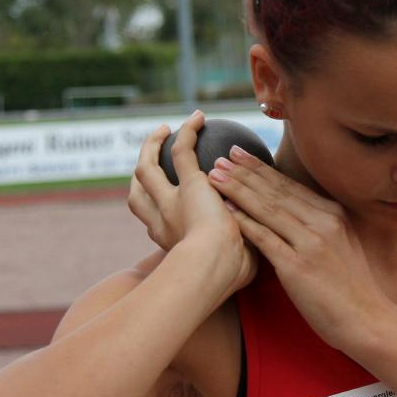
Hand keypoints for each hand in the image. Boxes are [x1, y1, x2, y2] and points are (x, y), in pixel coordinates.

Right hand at [128, 112, 257, 293]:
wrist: (216, 268)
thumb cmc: (228, 277)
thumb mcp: (233, 268)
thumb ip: (240, 258)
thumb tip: (258, 256)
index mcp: (170, 244)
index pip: (154, 225)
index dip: (153, 212)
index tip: (164, 204)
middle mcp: (162, 222)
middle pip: (137, 196)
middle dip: (140, 177)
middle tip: (147, 161)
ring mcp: (171, 201)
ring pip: (147, 168)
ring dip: (151, 147)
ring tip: (162, 130)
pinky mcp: (190, 184)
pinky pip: (182, 151)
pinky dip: (187, 133)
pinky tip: (199, 119)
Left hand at [207, 145, 387, 349]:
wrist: (367, 320)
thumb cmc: (352, 290)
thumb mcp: (344, 246)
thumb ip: (322, 227)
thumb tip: (299, 214)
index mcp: (333, 214)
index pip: (290, 186)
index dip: (262, 169)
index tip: (241, 156)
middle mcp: (322, 222)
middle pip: (276, 191)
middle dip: (245, 172)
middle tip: (222, 155)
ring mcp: (310, 243)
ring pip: (267, 208)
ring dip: (238, 189)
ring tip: (215, 175)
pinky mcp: (298, 266)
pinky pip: (265, 238)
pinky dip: (244, 221)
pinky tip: (225, 210)